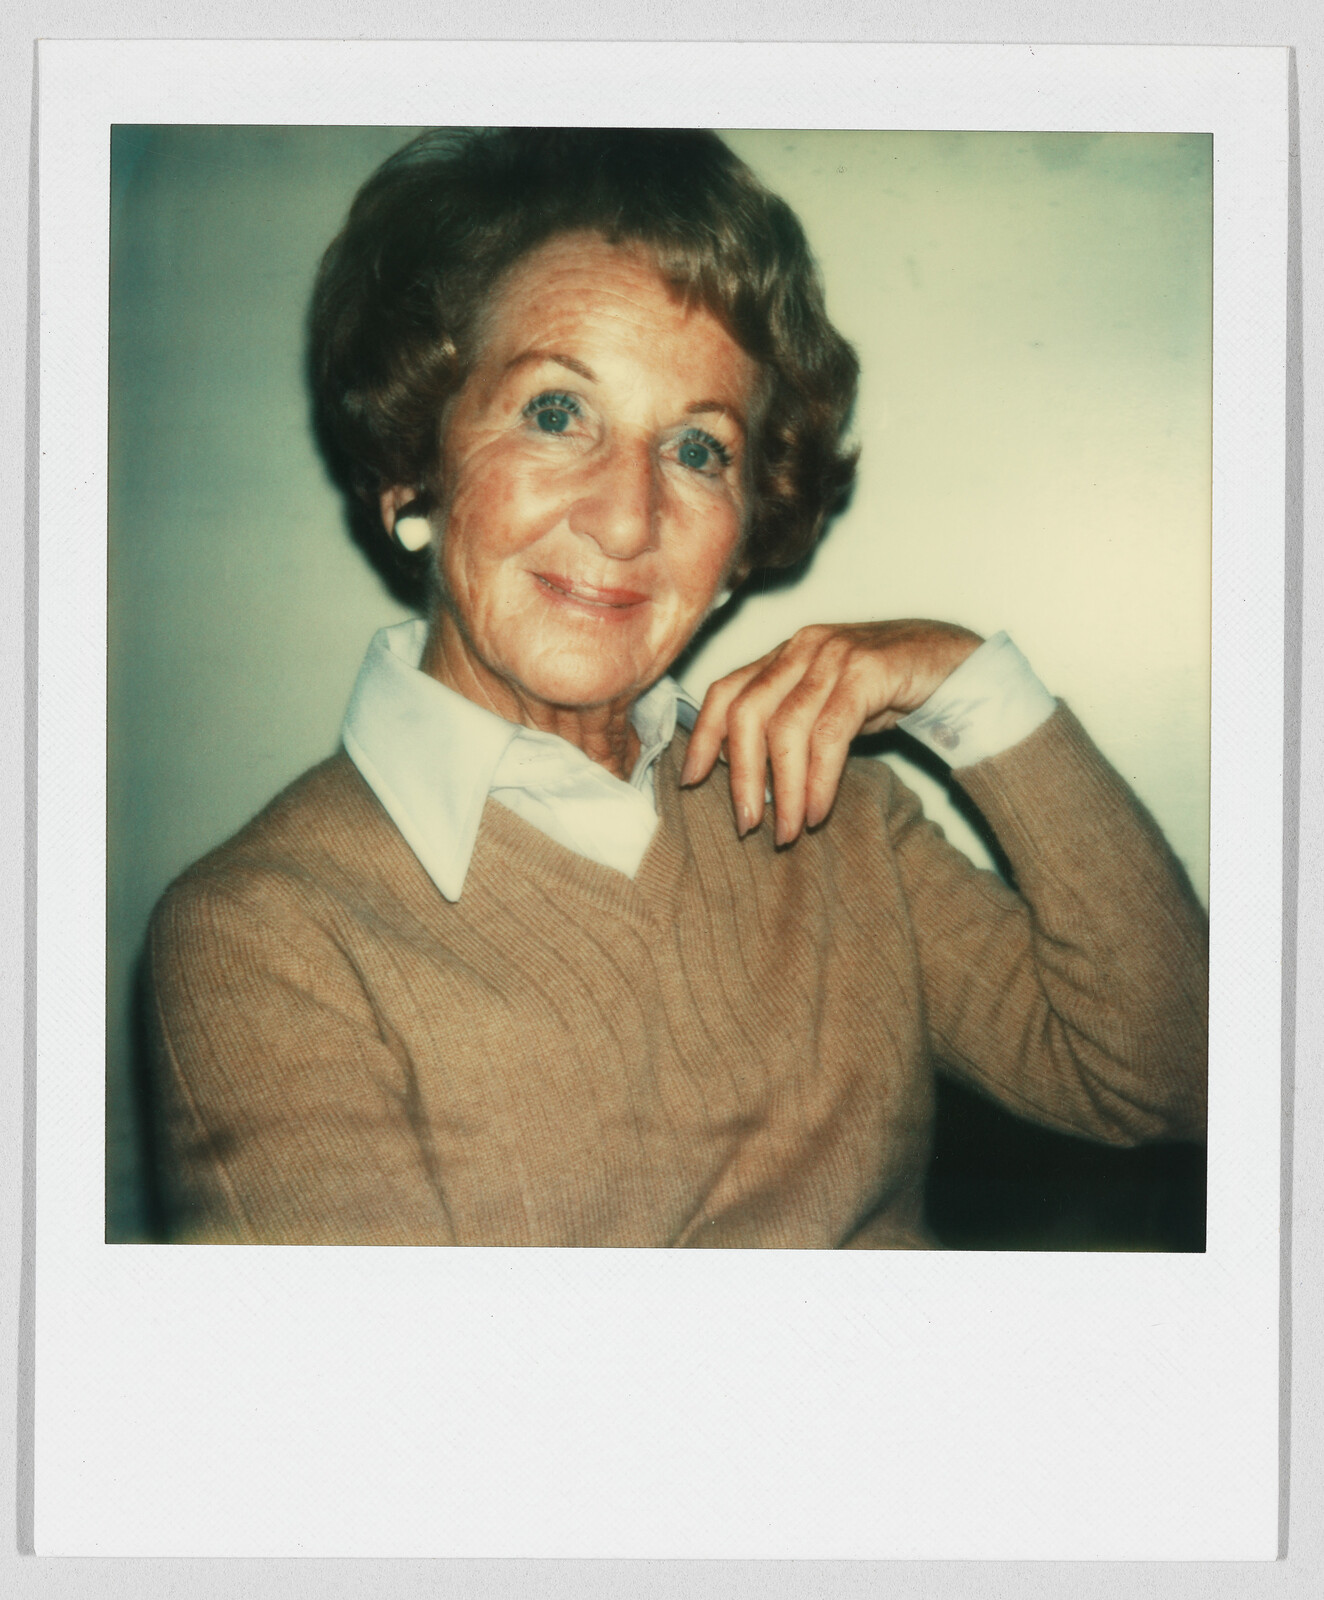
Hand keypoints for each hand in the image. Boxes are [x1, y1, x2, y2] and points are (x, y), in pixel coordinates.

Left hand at [679, 620, 982, 844]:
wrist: (960, 664)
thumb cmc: (890, 692)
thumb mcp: (829, 706)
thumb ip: (790, 726)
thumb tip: (744, 776)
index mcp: (784, 654)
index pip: (725, 690)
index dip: (703, 737)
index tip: (691, 782)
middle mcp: (802, 648)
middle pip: (746, 712)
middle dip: (740, 775)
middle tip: (746, 825)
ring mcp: (834, 654)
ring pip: (786, 727)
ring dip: (781, 788)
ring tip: (786, 831)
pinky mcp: (868, 669)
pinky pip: (830, 732)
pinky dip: (819, 778)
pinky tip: (817, 810)